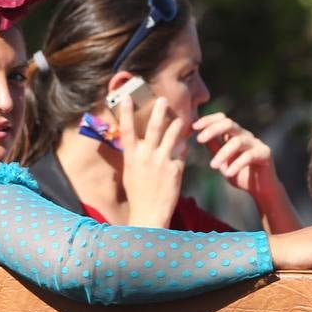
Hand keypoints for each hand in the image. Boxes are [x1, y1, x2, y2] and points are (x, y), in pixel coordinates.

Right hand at [119, 94, 186, 226]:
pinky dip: (182, 151)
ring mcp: (161, 162)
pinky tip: (185, 149)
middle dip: (158, 112)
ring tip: (181, 119)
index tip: (127, 97)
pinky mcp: (175, 169)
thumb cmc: (137, 194)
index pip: (127, 130)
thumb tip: (138, 143)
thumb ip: (135, 156)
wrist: (149, 213)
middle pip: (152, 128)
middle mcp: (145, 157)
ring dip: (177, 126)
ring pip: (172, 138)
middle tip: (163, 99)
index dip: (126, 113)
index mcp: (131, 157)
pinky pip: (181, 154)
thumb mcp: (130, 173)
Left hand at [193, 112, 275, 194]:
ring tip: (212, 166)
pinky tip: (228, 173)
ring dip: (223, 153)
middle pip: (229, 124)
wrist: (260, 189)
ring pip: (238, 141)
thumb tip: (198, 135)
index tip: (194, 127)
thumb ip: (214, 148)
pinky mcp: (265, 154)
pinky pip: (249, 156)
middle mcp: (246, 136)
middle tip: (199, 139)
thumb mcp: (222, 161)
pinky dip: (237, 164)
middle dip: (213, 129)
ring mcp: (256, 143)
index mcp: (235, 135)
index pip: (222, 120)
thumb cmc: (240, 174)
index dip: (208, 120)